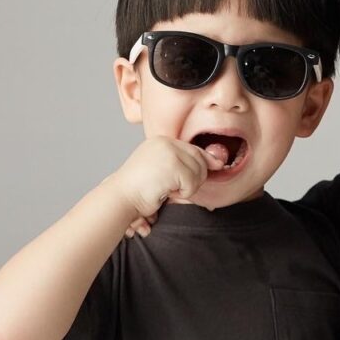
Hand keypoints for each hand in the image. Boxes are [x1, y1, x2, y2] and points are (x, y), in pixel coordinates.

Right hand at [109, 136, 225, 222]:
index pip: (193, 149)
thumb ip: (184, 165)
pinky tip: (166, 192)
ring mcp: (169, 152)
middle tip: (176, 189)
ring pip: (199, 172)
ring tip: (168, 189)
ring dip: (187, 187)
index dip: (205, 161)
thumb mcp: (163, 171)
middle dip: (195, 178)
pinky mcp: (173, 164)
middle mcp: (166, 142)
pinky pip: (192, 183)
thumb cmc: (140, 190)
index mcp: (162, 142)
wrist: (121, 196)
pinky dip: (183, 193)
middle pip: (200, 160)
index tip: (215, 167)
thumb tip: (217, 163)